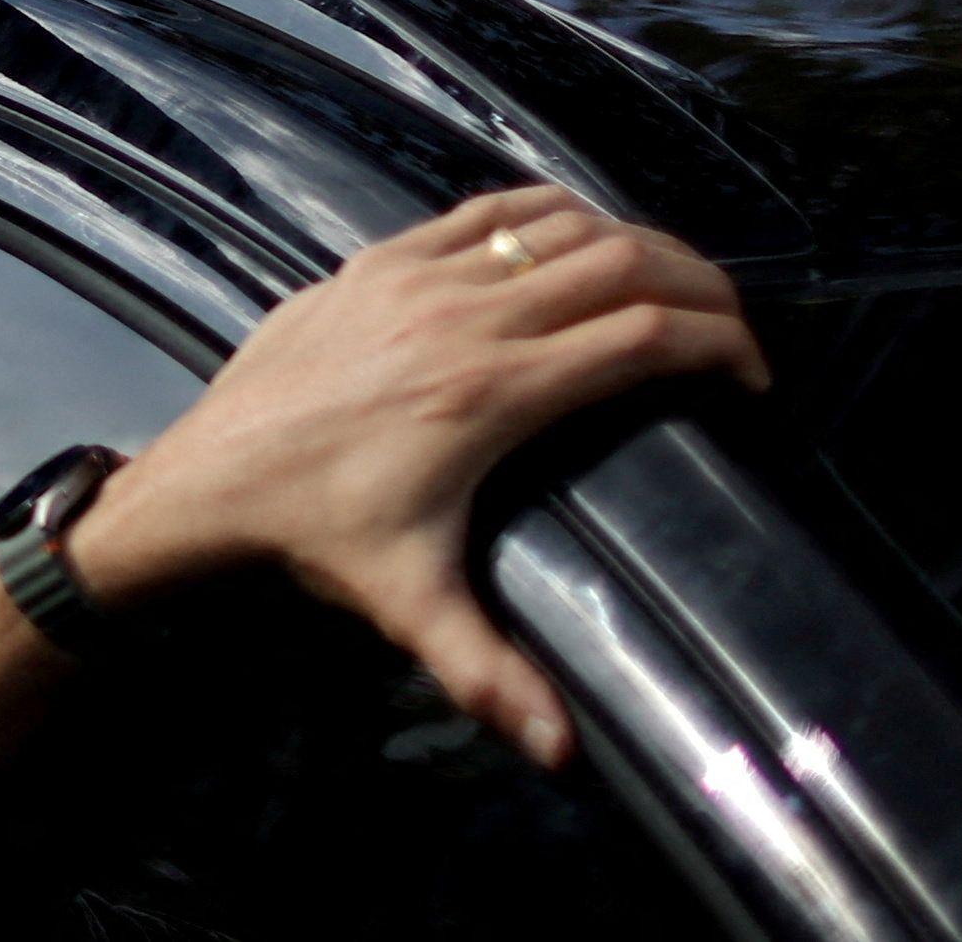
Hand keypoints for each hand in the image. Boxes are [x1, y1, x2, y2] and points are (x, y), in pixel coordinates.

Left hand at [68, 186, 760, 766]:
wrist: (208, 475)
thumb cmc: (314, 534)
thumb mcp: (410, 603)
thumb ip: (490, 673)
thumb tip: (560, 751)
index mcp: (490, 391)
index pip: (640, 337)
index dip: (719, 345)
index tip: (753, 376)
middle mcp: (462, 315)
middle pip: (618, 264)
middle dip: (699, 286)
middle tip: (735, 327)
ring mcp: (416, 275)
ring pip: (558, 225)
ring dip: (632, 242)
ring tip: (674, 284)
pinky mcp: (376, 258)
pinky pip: (485, 210)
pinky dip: (550, 212)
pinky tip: (580, 236)